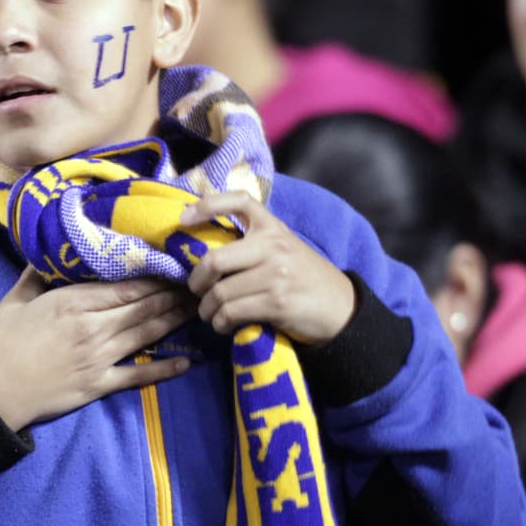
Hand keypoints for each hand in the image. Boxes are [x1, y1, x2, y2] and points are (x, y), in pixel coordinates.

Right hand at [0, 268, 196, 430]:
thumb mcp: (15, 300)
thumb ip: (36, 274)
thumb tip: (48, 251)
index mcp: (72, 304)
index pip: (124, 286)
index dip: (153, 275)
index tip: (173, 265)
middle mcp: (92, 329)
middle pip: (142, 307)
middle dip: (172, 294)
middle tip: (197, 282)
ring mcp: (98, 358)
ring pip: (145, 334)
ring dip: (174, 320)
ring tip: (198, 308)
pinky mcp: (98, 385)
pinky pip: (137, 375)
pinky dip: (162, 369)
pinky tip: (185, 362)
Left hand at [181, 193, 356, 344]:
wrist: (342, 307)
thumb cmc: (305, 278)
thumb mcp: (284, 249)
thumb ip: (253, 244)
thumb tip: (205, 253)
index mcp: (273, 227)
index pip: (240, 201)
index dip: (208, 204)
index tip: (184, 218)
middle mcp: (273, 246)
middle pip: (214, 260)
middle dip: (196, 281)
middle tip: (196, 291)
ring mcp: (275, 275)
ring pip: (219, 292)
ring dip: (207, 309)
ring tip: (210, 313)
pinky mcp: (276, 302)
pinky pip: (231, 312)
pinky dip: (220, 322)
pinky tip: (223, 324)